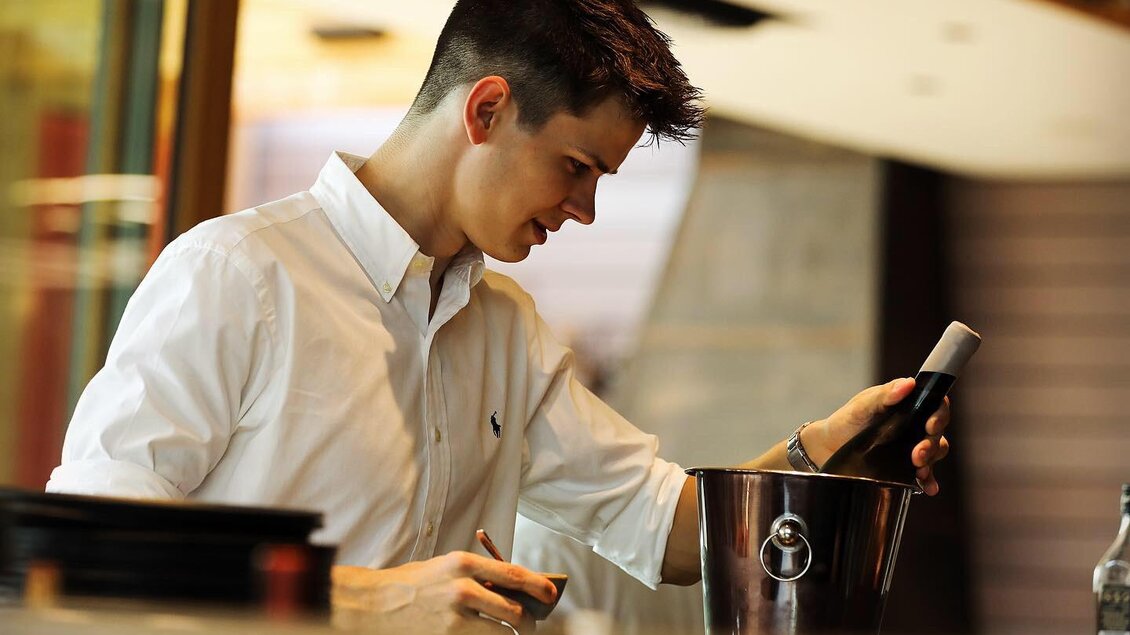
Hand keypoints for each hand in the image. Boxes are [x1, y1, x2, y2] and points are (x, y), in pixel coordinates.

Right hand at [331, 551, 555, 633]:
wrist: (374, 604)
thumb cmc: (411, 584)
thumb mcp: (445, 568)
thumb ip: (476, 576)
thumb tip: (510, 589)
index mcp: (464, 564)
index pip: (514, 574)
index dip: (539, 586)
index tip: (551, 593)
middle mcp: (463, 588)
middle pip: (514, 611)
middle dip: (529, 622)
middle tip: (531, 625)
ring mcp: (455, 617)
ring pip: (502, 633)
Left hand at [804, 377, 950, 494]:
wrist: (828, 447)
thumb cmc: (846, 420)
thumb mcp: (863, 405)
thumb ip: (885, 394)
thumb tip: (908, 384)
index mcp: (908, 405)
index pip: (935, 405)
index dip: (939, 414)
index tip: (930, 425)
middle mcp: (914, 425)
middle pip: (937, 432)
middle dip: (931, 444)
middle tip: (917, 454)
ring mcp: (911, 446)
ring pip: (934, 452)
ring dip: (930, 462)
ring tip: (918, 470)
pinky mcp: (906, 466)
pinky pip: (924, 474)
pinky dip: (928, 481)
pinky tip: (927, 488)